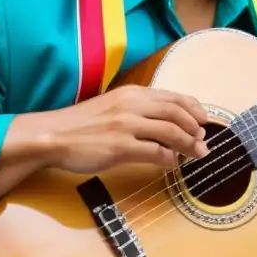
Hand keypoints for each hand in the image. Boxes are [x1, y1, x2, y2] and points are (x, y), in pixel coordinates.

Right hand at [28, 85, 209, 173]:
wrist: (52, 135)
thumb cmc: (81, 124)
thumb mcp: (112, 107)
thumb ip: (137, 111)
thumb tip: (163, 124)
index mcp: (132, 93)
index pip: (172, 97)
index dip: (193, 109)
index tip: (204, 120)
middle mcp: (132, 105)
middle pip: (176, 112)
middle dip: (196, 127)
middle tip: (204, 140)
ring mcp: (126, 126)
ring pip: (170, 132)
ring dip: (189, 144)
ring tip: (197, 154)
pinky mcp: (120, 147)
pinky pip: (155, 152)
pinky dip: (169, 158)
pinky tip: (171, 163)